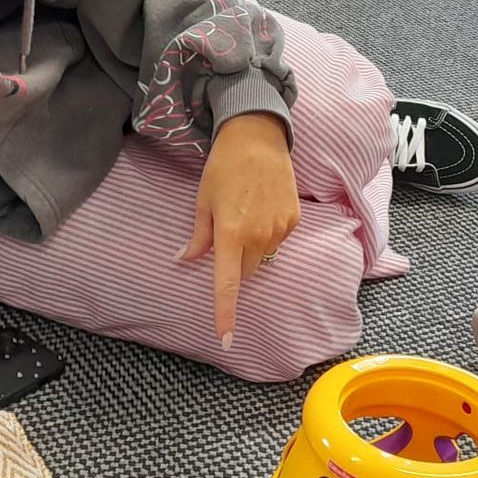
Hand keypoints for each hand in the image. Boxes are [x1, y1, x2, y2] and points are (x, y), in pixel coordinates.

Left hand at [181, 112, 299, 347]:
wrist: (258, 138)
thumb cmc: (223, 167)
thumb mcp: (203, 201)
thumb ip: (198, 237)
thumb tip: (183, 260)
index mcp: (230, 234)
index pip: (227, 283)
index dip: (226, 312)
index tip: (225, 339)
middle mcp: (258, 236)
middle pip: (246, 271)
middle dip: (236, 263)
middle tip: (227, 231)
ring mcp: (279, 228)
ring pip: (263, 256)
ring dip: (253, 246)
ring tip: (246, 210)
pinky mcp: (294, 219)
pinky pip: (278, 240)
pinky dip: (269, 233)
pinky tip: (263, 205)